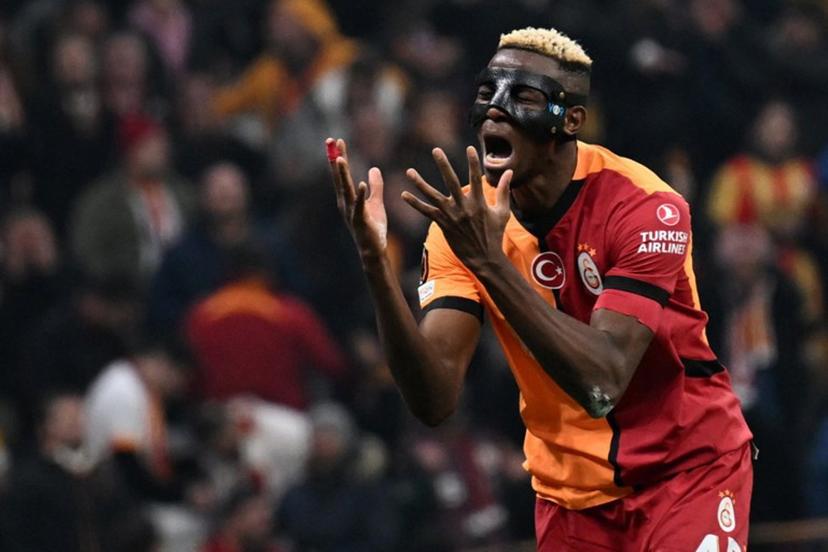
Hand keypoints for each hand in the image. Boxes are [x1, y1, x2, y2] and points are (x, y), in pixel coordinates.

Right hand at [326, 138, 387, 259]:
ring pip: (346, 189)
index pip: (343, 174)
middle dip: (336, 159)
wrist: (374, 250)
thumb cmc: (373, 228)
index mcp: (347, 197)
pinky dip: (359, 195)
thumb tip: (374, 168)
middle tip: (331, 141)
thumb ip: (375, 186)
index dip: (339, 156)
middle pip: (340, 177)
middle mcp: (345, 202)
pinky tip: (359, 183)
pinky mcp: (360, 220)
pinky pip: (359, 206)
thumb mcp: (376, 202)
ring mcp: (351, 211)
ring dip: (342, 174)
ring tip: (340, 159)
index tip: (337, 141)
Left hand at [401, 146, 511, 271]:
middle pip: (450, 182)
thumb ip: (503, 191)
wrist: (484, 258)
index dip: (473, 162)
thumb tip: (510, 172)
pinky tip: (403, 195)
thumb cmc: (494, 234)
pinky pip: (426, 212)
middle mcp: (463, 207)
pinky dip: (415, 203)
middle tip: (436, 150)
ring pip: (433, 196)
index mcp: (479, 202)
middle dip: (443, 165)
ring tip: (409, 171)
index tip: (470, 148)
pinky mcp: (443, 224)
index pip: (475, 178)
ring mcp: (451, 216)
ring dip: (420, 183)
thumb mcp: (502, 212)